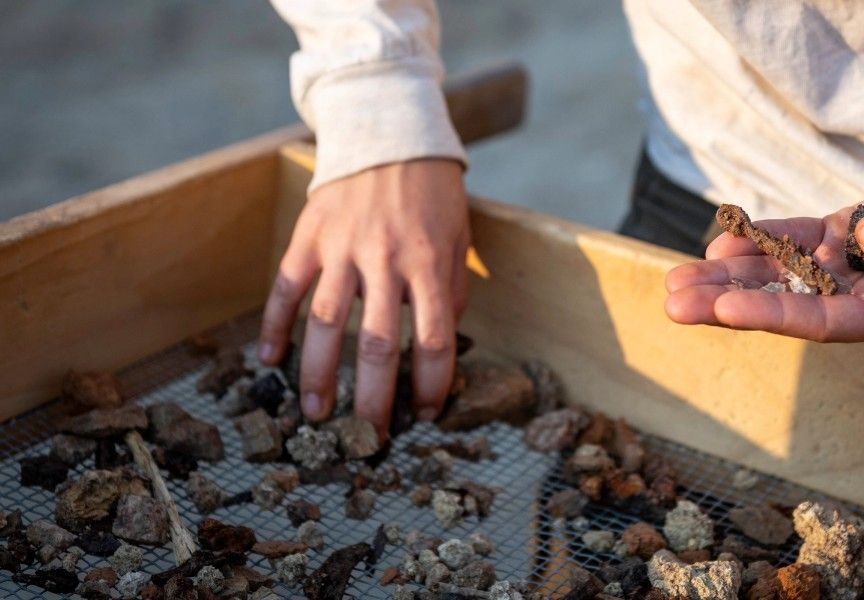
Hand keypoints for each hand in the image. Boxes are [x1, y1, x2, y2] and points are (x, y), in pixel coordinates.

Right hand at [258, 159, 468, 433]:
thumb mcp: (458, 240)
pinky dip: (274, 325)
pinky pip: (285, 287)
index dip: (431, 383)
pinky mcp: (308, 235)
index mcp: (429, 263)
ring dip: (316, 374)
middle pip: (375, 345)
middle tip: (367, 437)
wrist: (389, 133)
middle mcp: (384, 259)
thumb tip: (437, 346)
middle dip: (371, 398)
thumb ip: (451, 292)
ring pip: (324, 323)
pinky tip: (269, 359)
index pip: (432, 340)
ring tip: (314, 414)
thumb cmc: (433, 195)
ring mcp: (341, 247)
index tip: (427, 413)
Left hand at [664, 174, 863, 344]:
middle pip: (781, 303)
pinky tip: (719, 240)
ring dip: (726, 274)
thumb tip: (863, 238)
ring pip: (776, 272)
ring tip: (675, 278)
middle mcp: (854, 300)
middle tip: (672, 303)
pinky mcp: (841, 234)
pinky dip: (758, 237)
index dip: (771, 314)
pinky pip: (792, 238)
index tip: (723, 307)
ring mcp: (843, 267)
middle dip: (725, 302)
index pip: (819, 323)